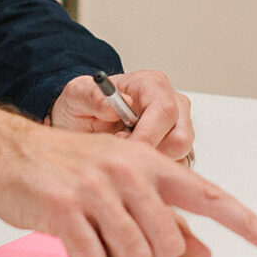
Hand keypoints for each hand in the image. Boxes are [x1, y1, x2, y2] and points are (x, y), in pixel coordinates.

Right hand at [0, 96, 256, 256]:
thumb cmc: (68, 170)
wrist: (7, 153)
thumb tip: (202, 253)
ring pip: (133, 255)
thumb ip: (166, 219)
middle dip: (151, 254)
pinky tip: (74, 237)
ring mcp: (96, 190)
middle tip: (124, 239)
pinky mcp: (64, 210)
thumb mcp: (123, 185)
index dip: (247, 223)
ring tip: (96, 233)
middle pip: (168, 243)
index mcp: (151, 164)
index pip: (210, 195)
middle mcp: (129, 173)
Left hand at [50, 69, 193, 159]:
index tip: (123, 148)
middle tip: (120, 152)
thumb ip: (90, 97)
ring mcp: (180, 126)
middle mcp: (173, 103)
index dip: (147, 135)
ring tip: (125, 154)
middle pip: (180, 137)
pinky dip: (155, 172)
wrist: (82, 124)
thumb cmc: (84, 108)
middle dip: (149, 152)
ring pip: (180, 156)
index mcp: (152, 84)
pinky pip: (178, 168)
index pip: (165, 110)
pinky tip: (134, 162)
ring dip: (152, 163)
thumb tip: (112, 106)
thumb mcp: (76, 97)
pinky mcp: (179, 149)